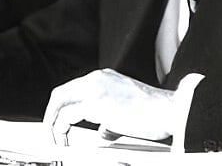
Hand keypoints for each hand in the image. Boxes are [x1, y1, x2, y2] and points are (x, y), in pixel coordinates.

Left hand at [44, 68, 174, 143]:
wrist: (170, 110)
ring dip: (54, 124)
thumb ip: (110, 121)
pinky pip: (67, 116)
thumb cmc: (155, 113)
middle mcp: (96, 79)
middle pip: (60, 94)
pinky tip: (64, 141)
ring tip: (56, 140)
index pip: (72, 89)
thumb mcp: (126, 113)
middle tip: (51, 133)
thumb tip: (102, 134)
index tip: (58, 124)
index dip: (61, 108)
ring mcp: (95, 89)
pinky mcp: (96, 103)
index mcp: (103, 78)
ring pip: (60, 102)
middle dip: (51, 114)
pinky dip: (61, 129)